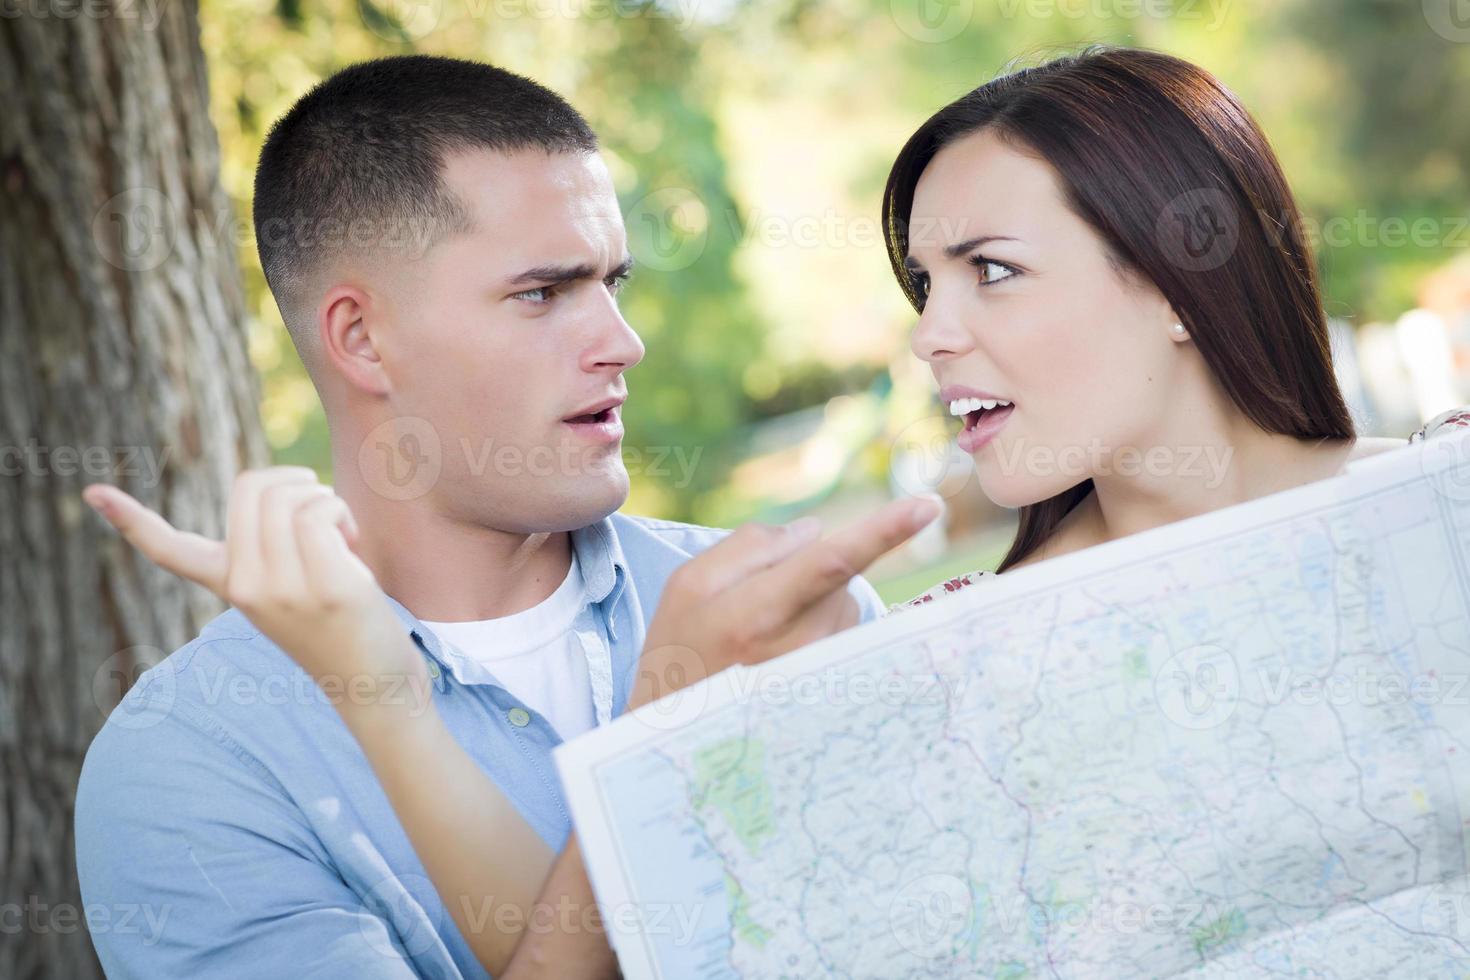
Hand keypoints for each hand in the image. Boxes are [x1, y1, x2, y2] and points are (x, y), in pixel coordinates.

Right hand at [83, 468, 426, 699]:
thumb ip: (275, 544)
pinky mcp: (323, 587)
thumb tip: (286, 491)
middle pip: (250, 485)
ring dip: (325, 497)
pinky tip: (353, 544)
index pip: (169, 550)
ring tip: (343, 533)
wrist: (374, 685)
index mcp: (231, 584)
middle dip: (293, 480)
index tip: (90, 492)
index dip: (129, 518)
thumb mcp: (293, 584)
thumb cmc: (344, 625)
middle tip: (322, 511)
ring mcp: (280, 589)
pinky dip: (340, 512)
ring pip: (288, 495)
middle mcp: (244, 587)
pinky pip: (319, 512)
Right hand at [628, 496, 941, 710]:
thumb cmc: (678, 656)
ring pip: (843, 608)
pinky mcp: (836, 696)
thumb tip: (814, 529)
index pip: (830, 563)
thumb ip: (750, 546)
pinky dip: (819, 635)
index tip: (927, 506)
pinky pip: (844, 639)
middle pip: (838, 578)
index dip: (883, 531)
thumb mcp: (689, 587)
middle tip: (754, 606)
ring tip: (762, 644)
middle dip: (809, 573)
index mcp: (754, 617)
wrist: (674, 740)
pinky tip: (781, 663)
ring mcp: (822, 681)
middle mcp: (797, 652)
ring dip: (814, 608)